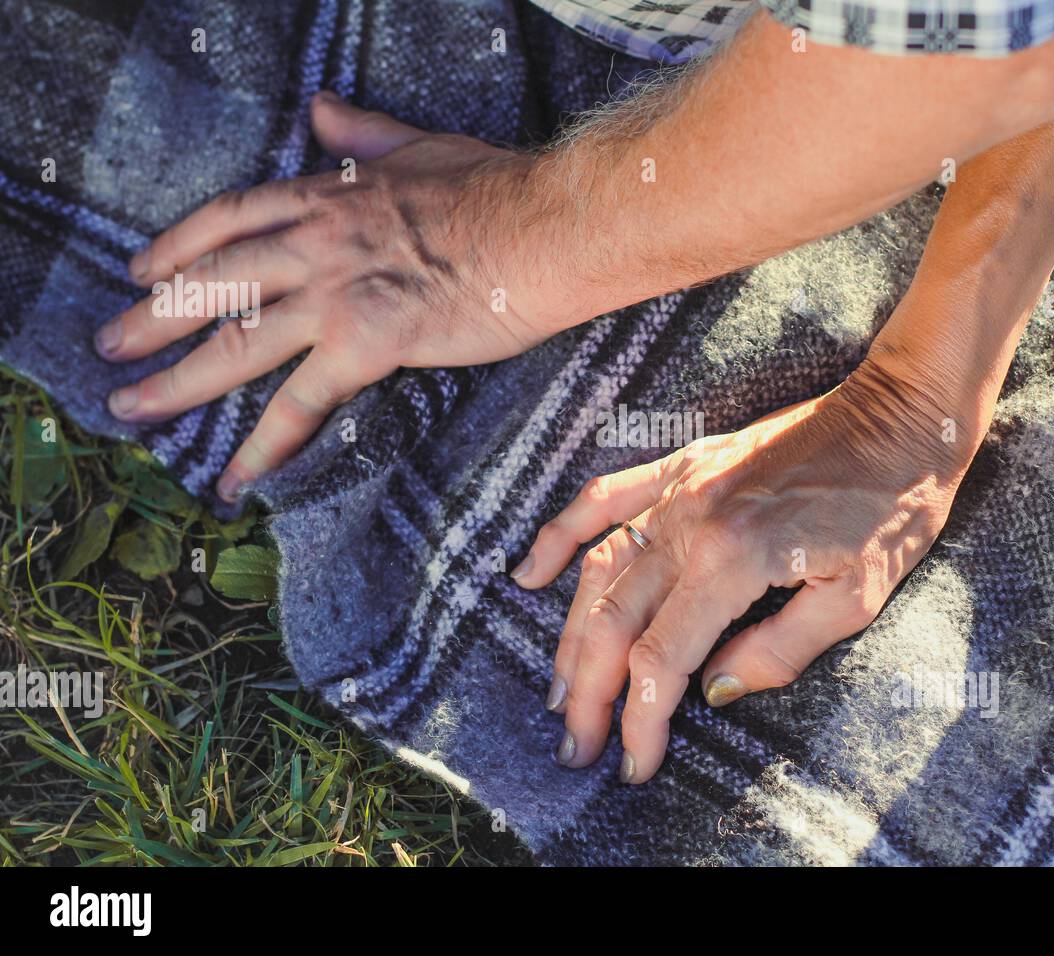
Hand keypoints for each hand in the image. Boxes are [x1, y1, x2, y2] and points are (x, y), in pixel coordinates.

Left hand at [98, 92, 551, 500]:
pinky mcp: (367, 344)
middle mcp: (316, 244)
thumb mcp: (420, 145)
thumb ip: (364, 132)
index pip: (230, 217)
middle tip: (108, 347)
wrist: (545, 227)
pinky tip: (234, 475)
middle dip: (152, 316)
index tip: (142, 267)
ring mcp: (336, 295)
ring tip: (131, 408)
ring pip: (235, 342)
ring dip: (176, 380)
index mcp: (328, 196)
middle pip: (212, 281)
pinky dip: (263, 444)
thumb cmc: (498, 188)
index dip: (177, 244)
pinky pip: (301, 403)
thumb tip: (324, 109)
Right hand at [512, 355, 976, 782]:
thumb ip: (780, 649)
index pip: (662, 658)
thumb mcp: (856, 597)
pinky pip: (603, 498)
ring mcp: (679, 488)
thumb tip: (716, 689)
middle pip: (615, 621)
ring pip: (599, 570)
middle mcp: (690, 523)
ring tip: (557, 688)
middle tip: (576, 744)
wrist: (901, 416)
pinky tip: (530, 573)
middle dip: (589, 692)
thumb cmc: (891, 506)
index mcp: (733, 560)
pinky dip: (561, 536)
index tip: (634, 763)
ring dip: (571, 635)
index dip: (640, 720)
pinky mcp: (683, 465)